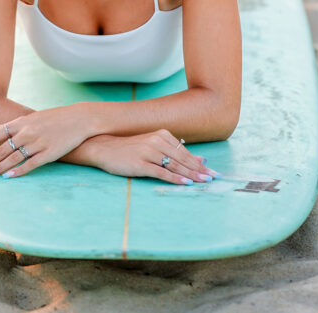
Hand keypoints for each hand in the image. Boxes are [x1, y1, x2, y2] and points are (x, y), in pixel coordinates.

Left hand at [0, 106, 94, 178]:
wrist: (81, 119)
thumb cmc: (58, 118)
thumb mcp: (36, 118)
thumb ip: (21, 126)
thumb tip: (6, 134)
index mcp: (22, 122)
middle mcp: (27, 132)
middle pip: (1, 149)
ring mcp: (37, 142)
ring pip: (12, 159)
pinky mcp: (49, 153)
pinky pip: (29, 164)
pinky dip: (17, 171)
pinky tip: (7, 177)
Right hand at [86, 130, 220, 184]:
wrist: (104, 148)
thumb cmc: (130, 149)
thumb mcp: (154, 146)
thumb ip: (175, 152)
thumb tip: (199, 159)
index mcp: (163, 135)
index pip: (185, 152)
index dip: (199, 163)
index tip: (211, 171)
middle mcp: (157, 142)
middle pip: (183, 159)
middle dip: (199, 170)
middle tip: (213, 178)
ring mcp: (149, 152)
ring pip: (175, 165)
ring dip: (191, 174)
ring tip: (203, 181)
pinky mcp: (140, 163)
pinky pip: (161, 172)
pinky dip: (175, 178)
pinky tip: (185, 183)